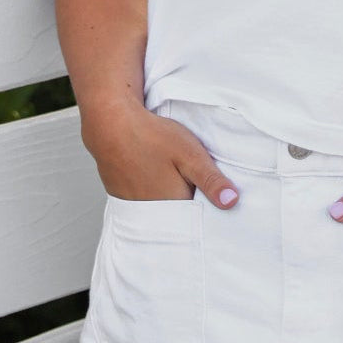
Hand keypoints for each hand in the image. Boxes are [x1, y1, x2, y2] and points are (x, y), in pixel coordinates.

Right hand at [82, 101, 240, 209]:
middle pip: (177, 216)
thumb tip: (231, 203)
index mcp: (172, 207)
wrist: (111, 123)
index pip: (195, 220)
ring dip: (169, 198)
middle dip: (189, 205)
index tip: (215, 200)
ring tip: (173, 177)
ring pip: (160, 207)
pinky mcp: (121, 195)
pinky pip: (143, 201)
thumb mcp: (190, 154)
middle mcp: (150, 213)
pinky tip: (154, 175)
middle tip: (194, 183)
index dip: (207, 209)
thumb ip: (210, 180)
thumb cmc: (152, 137)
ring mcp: (132, 205)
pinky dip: (151, 192)